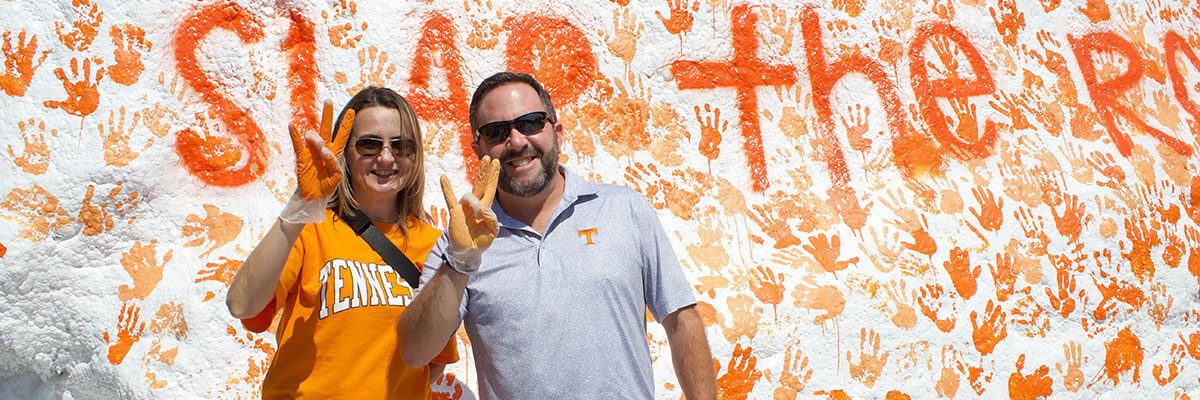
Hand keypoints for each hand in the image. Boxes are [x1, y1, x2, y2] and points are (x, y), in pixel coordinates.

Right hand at [281, 101, 353, 223]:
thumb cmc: (327, 185)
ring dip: (317, 139)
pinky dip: (294, 134)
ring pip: (313, 135)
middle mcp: (323, 147)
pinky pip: (297, 142)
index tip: (353, 111)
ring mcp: (311, 150)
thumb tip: (323, 150)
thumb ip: (333, 163)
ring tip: (320, 149)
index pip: (342, 135)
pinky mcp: (301, 156)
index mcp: (335, 151)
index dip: (347, 124)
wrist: (314, 196)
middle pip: (326, 127)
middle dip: (327, 113)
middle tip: (328, 100)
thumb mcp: (336, 176)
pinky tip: (291, 125)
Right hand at [440, 156, 499, 274]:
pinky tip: (444, 177)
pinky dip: (447, 188)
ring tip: (477, 213)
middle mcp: (475, 205)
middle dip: (484, 171)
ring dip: (474, 203)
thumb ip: (491, 219)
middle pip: (480, 184)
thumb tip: (482, 207)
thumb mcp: (492, 232)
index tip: (496, 162)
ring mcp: (464, 207)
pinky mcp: (454, 213)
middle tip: (487, 157)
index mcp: (486, 208)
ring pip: (469, 195)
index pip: (490, 188)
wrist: (468, 253)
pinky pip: (450, 198)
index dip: (494, 176)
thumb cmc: (481, 241)